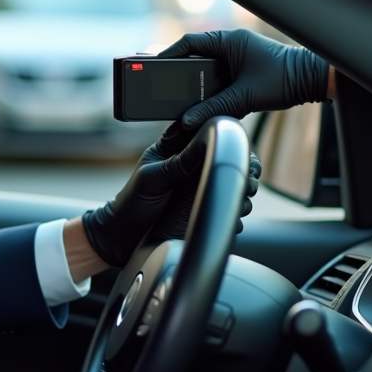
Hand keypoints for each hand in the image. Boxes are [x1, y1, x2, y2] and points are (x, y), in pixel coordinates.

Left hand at [83, 123, 258, 268]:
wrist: (124, 238)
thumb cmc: (131, 203)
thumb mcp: (152, 178)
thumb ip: (177, 162)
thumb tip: (206, 141)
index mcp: (177, 150)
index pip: (208, 132)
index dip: (226, 135)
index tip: (237, 145)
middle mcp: (194, 167)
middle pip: (231, 157)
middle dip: (245, 165)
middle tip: (247, 177)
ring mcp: (202, 189)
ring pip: (237, 182)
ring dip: (244, 190)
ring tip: (240, 197)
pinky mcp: (207, 211)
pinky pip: (231, 209)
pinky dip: (236, 213)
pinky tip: (231, 218)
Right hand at [157, 29, 329, 129]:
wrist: (312, 81)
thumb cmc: (284, 79)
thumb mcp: (245, 97)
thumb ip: (214, 108)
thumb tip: (187, 120)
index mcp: (229, 41)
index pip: (189, 43)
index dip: (168, 54)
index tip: (153, 66)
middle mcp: (230, 46)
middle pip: (193, 57)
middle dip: (177, 72)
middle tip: (158, 83)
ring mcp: (235, 58)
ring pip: (204, 70)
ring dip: (193, 83)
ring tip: (175, 97)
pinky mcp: (240, 71)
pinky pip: (216, 79)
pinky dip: (207, 90)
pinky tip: (198, 103)